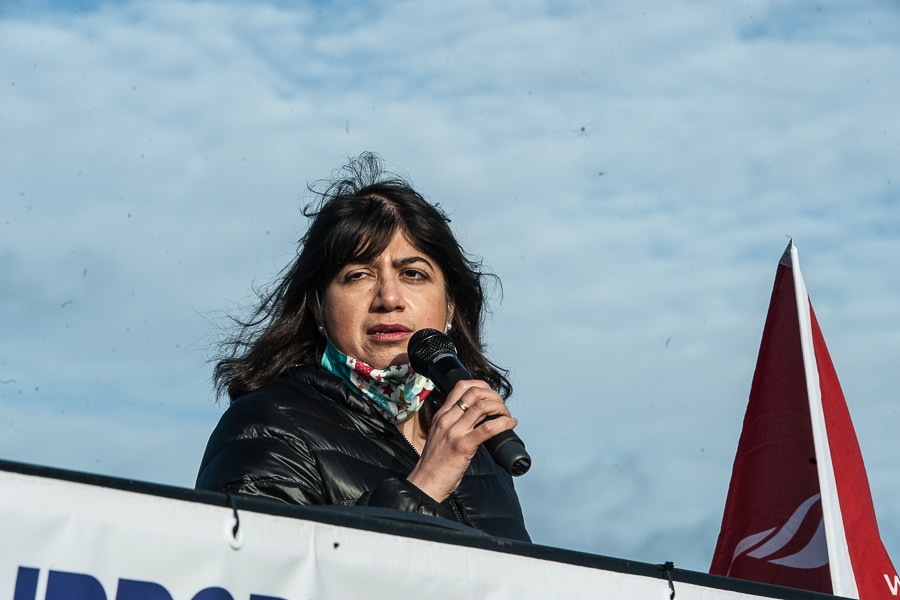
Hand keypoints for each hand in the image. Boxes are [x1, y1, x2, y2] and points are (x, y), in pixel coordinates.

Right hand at [406, 380, 516, 502]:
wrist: (425, 483)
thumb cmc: (435, 463)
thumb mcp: (440, 435)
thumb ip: (454, 424)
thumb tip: (478, 418)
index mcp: (441, 415)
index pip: (460, 386)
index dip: (481, 386)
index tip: (491, 395)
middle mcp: (447, 419)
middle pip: (474, 392)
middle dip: (493, 396)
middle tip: (501, 407)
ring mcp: (454, 432)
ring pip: (482, 406)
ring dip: (500, 408)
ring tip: (506, 416)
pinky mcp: (463, 446)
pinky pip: (488, 428)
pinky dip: (504, 423)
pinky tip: (510, 424)